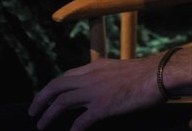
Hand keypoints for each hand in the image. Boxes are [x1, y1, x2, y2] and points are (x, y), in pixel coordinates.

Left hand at [29, 56, 161, 130]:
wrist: (158, 74)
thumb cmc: (145, 74)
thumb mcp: (118, 69)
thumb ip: (105, 76)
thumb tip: (102, 87)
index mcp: (94, 67)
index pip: (66, 76)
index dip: (53, 87)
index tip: (47, 96)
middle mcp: (90, 77)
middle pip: (56, 86)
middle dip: (40, 99)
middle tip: (32, 111)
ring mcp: (95, 91)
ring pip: (62, 102)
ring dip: (48, 114)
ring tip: (41, 125)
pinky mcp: (103, 106)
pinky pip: (81, 120)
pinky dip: (73, 129)